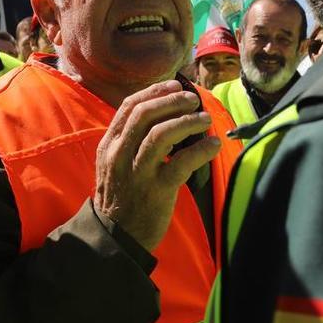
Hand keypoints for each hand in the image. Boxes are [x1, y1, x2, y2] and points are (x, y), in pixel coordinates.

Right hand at [94, 80, 219, 251]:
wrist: (116, 237)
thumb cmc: (121, 196)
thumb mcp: (114, 163)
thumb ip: (130, 140)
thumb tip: (163, 112)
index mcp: (109, 144)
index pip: (130, 106)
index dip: (155, 91)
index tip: (175, 85)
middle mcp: (120, 154)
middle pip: (145, 114)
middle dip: (173, 101)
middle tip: (194, 100)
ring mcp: (137, 172)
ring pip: (161, 134)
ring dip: (188, 121)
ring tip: (205, 119)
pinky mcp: (156, 190)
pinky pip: (182, 163)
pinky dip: (201, 150)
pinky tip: (213, 145)